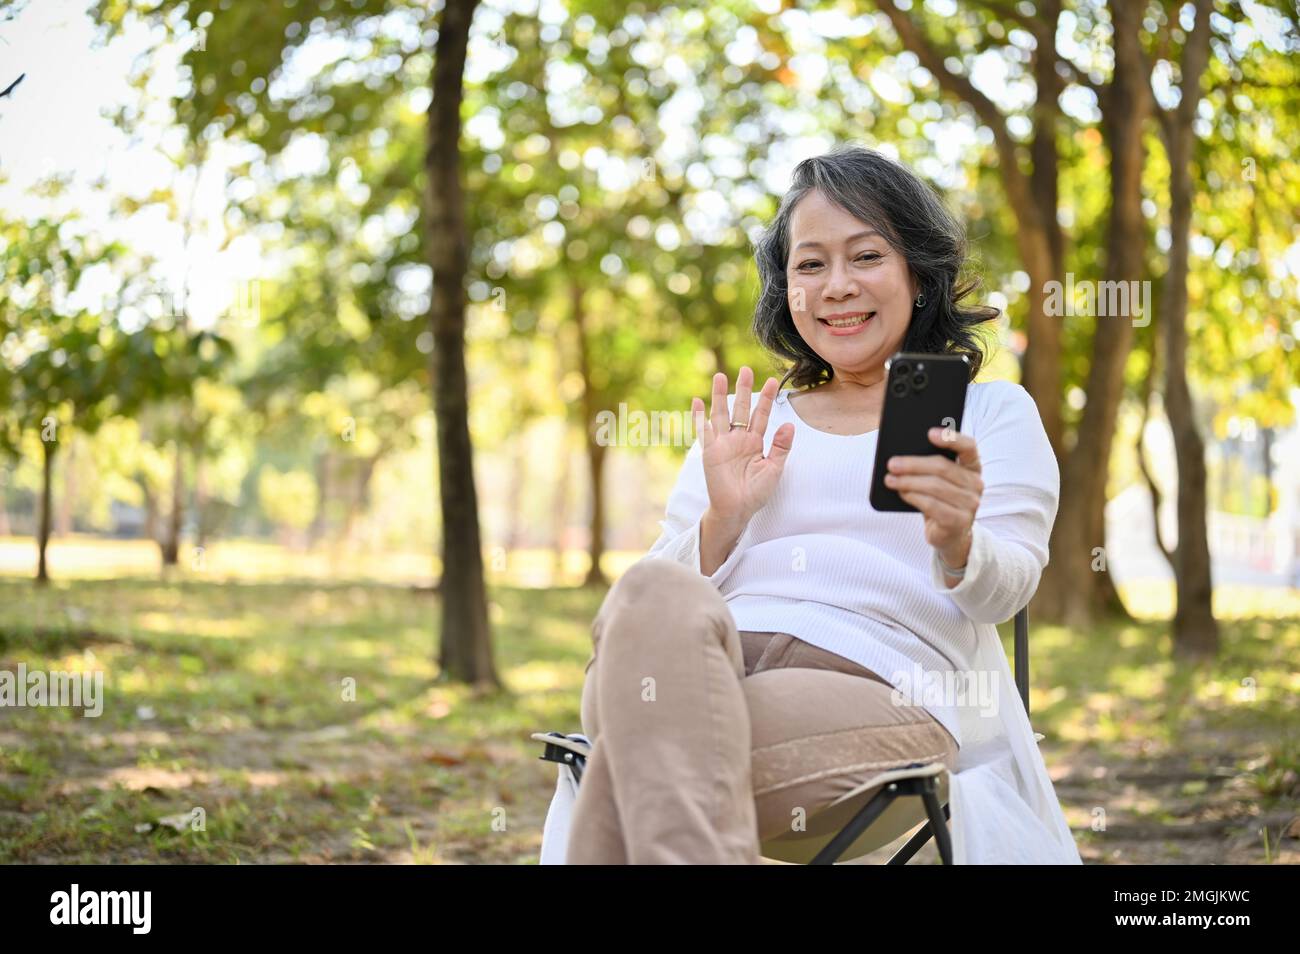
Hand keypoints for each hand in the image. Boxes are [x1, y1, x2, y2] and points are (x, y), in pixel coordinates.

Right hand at [692, 366, 794, 528]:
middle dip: (744, 390)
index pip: (761, 415)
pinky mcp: (710, 451)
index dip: (766, 399)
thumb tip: (790, 424)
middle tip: (746, 369)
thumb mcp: (774, 469)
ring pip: (721, 414)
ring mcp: (723, 444)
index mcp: (755, 442)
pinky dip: (699, 416)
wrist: (738, 510)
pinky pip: (703, 431)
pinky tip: (697, 402)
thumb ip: (781, 447)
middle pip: (740, 408)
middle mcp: (738, 439)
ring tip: (720, 376)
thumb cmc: (756, 492)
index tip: (773, 381)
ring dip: (720, 396)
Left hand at [883, 427, 982, 568]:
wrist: (949, 534)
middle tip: (892, 464)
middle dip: (913, 465)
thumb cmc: (939, 500)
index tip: (929, 433)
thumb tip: (901, 455)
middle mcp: (976, 484)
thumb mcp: (937, 481)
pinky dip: (913, 497)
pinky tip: (901, 493)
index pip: (968, 447)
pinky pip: (931, 505)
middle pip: (942, 468)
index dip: (950, 438)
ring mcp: (970, 504)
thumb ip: (929, 466)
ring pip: (934, 486)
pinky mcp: (959, 521)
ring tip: (890, 479)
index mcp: (973, 467)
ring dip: (908, 482)